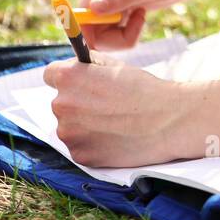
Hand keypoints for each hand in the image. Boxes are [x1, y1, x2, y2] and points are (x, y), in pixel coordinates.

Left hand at [43, 55, 193, 166]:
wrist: (168, 121)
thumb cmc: (144, 90)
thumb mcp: (115, 65)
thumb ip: (88, 64)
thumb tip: (75, 65)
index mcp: (68, 78)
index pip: (51, 75)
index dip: (68, 78)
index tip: (80, 83)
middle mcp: (61, 105)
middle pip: (61, 102)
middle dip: (78, 102)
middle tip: (106, 105)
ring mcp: (69, 133)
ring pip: (69, 126)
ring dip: (84, 124)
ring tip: (113, 122)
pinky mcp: (80, 155)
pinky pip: (80, 146)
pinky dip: (93, 143)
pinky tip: (114, 137)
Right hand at [78, 0, 219, 51]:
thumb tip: (92, 9)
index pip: (80, 17)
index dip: (90, 35)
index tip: (116, 40)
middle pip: (91, 29)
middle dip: (113, 38)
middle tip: (138, 24)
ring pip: (103, 32)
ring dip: (122, 35)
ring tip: (142, 16)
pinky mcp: (121, 5)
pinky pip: (114, 29)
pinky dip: (127, 31)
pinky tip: (142, 15)